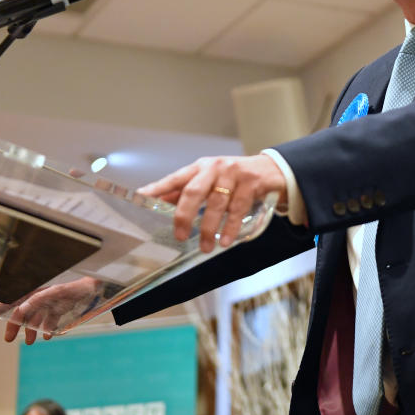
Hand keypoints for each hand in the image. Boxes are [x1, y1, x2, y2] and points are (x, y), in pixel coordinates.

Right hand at [0, 277, 102, 343]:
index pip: (17, 299)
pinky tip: (48, 336)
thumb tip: (21, 309)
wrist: (96, 288)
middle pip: (24, 311)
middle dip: (14, 324)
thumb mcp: (56, 293)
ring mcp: (52, 303)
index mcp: (39, 292)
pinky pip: (50, 320)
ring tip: (30, 342)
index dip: (4, 306)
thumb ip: (38, 300)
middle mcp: (43, 297)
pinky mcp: (62, 308)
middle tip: (8, 338)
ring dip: (31, 330)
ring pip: (36, 318)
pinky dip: (47, 328)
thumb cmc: (75, 288)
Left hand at [138, 155, 286, 252]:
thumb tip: (161, 202)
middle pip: (194, 191)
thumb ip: (189, 191)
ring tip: (206, 246)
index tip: (141, 198)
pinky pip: (238, 208)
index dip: (158, 188)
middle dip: (184, 215)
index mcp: (200, 167)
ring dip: (210, 228)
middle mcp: (215, 168)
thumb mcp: (212, 181)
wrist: (273, 170)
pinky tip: (226, 240)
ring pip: (216, 203)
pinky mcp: (251, 182)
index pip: (175, 178)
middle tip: (180, 236)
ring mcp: (234, 173)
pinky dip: (230, 227)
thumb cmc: (236, 178)